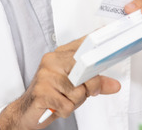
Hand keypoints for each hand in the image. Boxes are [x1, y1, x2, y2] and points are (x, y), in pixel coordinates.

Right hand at [0, 37, 120, 128]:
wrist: (27, 111)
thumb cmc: (51, 96)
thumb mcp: (75, 89)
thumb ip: (95, 84)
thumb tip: (114, 85)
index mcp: (58, 56)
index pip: (81, 44)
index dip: (94, 40)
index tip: (105, 30)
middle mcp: (51, 62)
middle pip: (84, 69)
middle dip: (89, 86)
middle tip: (80, 92)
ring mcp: (45, 76)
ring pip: (78, 92)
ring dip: (74, 102)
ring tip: (63, 100)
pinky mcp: (41, 92)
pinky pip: (68, 105)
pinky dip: (65, 111)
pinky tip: (56, 106)